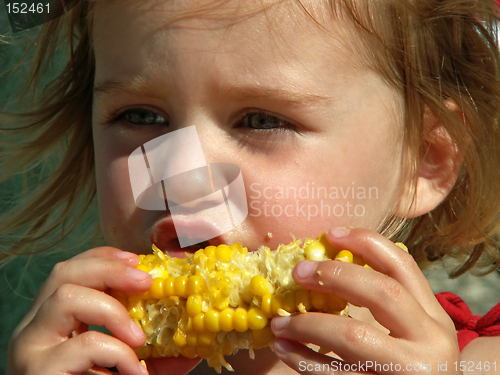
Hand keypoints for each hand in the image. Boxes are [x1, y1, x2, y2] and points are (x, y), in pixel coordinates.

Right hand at [7, 246, 199, 374]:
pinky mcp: (38, 371)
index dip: (105, 258)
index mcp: (56, 319)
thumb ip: (160, 346)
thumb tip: (200, 328)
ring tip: (139, 338)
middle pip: (63, 273)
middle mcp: (36, 328)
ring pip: (66, 297)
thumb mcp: (135, 364)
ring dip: (113, 310)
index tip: (138, 261)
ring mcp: (31, 349)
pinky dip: (118, 353)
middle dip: (110, 268)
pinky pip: (84, 344)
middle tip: (146, 282)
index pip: (72, 269)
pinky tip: (134, 372)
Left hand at [271, 228, 460, 373]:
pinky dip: (303, 359)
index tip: (331, 234)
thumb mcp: (413, 335)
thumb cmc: (411, 370)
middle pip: (382, 292)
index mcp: (434, 319)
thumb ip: (385, 306)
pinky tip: (284, 348)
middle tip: (298, 272)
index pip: (402, 266)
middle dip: (336, 276)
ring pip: (352, 335)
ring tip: (279, 322)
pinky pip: (335, 374)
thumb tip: (323, 269)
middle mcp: (431, 342)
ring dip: (307, 324)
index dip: (366, 243)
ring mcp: (409, 371)